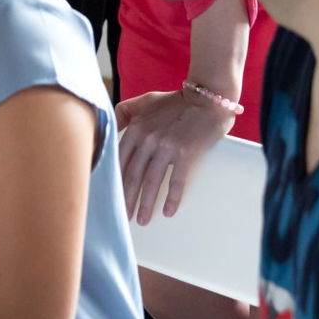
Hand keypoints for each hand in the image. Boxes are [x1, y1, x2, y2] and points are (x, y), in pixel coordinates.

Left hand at [116, 88, 234, 224]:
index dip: (114, 180)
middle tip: (123, 217)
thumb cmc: (176, 101)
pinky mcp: (185, 153)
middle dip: (127, 199)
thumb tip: (111, 128)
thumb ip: (125, 113)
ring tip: (142, 220)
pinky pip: (176, 181)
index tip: (111, 196)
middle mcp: (148, 139)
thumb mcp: (145, 101)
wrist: (207, 98)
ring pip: (151, 181)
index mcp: (136, 128)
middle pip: (132, 175)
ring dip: (146, 204)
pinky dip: (172, 198)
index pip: (119, 160)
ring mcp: (166, 146)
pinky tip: (168, 212)